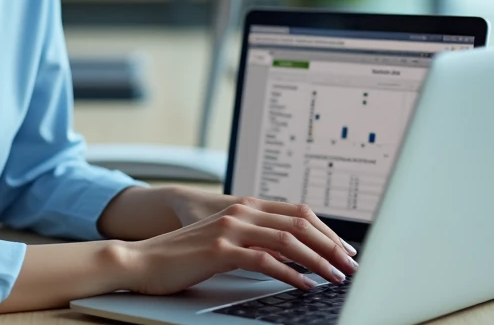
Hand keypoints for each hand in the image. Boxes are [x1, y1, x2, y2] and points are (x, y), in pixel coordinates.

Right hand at [120, 197, 358, 295]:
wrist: (142, 259)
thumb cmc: (182, 255)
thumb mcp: (223, 240)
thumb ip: (253, 239)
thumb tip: (289, 254)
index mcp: (244, 206)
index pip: (298, 212)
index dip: (327, 230)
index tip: (346, 250)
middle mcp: (240, 212)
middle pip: (299, 223)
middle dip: (331, 245)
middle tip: (351, 265)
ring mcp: (230, 229)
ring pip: (288, 240)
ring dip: (318, 261)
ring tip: (336, 278)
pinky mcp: (220, 250)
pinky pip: (265, 260)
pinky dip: (291, 274)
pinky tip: (305, 286)